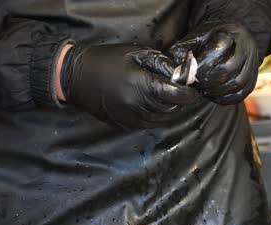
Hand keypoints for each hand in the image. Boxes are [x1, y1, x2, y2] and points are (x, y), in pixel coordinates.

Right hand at [60, 44, 198, 128]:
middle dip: (179, 101)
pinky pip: (148, 124)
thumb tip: (180, 74)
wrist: (75, 77)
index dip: (189, 95)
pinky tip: (154, 105)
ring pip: (161, 120)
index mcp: (141, 87)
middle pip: (170, 109)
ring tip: (169, 98)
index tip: (194, 91)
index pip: (176, 96)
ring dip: (169, 110)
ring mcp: (130, 119)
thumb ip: (161, 64)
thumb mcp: (135, 53)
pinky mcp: (124, 125)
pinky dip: (156, 116)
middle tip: (181, 91)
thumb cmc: (106, 60)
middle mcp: (137, 107)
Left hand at [169, 21, 259, 104]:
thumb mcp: (197, 36)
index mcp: (230, 33)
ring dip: (216, 91)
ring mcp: (252, 65)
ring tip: (204, 90)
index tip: (191, 73)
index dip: (201, 66)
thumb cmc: (211, 38)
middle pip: (228, 70)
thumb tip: (174, 71)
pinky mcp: (253, 80)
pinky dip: (225, 99)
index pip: (217, 51)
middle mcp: (246, 48)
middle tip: (196, 84)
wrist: (234, 38)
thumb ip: (184, 50)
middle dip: (208, 81)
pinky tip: (213, 96)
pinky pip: (241, 94)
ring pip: (237, 84)